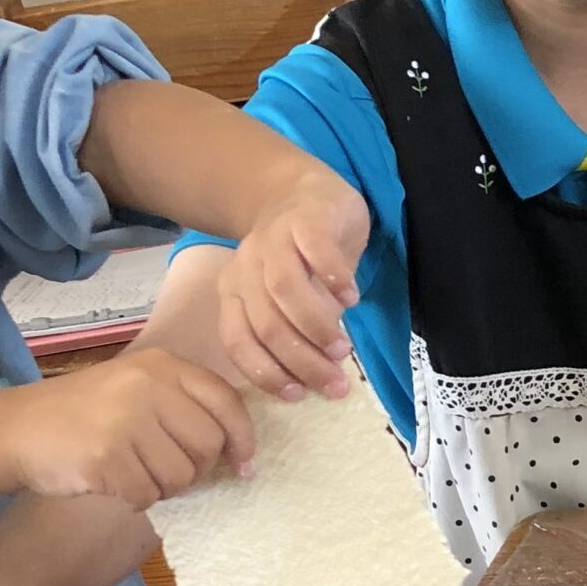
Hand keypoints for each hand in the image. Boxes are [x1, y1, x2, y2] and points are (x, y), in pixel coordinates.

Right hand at [9, 348, 253, 507]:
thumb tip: (236, 445)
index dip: (242, 437)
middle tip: (166, 471)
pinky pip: (148, 495)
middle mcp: (147, 385)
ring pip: (182, 476)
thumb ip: (180, 403)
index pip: (225, 401)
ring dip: (164, 487)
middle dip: (195, 469)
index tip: (244, 464)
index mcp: (161, 365)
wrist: (18, 428)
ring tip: (134, 473)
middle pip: (208, 444)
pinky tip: (113, 483)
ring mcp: (126, 420)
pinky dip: (136, 498)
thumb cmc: (83, 413)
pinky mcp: (107, 456)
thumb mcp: (134, 387)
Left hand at [215, 176, 368, 399]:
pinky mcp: (305, 218)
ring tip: (343, 349)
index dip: (266, 373)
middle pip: (266, 324)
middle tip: (335, 383)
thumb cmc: (298, 257)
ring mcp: (274, 240)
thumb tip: (321, 374)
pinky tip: (352, 298)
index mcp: (234, 293)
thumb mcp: (287, 300)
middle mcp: (245, 268)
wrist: (300, 190)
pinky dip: (333, 279)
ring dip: (316, 327)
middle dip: (301, 361)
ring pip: (284, 291)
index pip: (239, 341)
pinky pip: (315, 251)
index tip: (298, 395)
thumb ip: (295, 331)